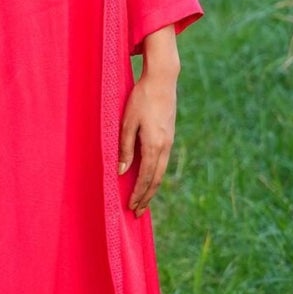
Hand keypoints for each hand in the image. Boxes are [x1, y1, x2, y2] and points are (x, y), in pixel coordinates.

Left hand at [118, 27, 178, 216]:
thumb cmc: (141, 99)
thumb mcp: (127, 123)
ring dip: (152, 188)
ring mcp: (169, 141)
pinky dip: (156, 175)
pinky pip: (163, 162)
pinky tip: (150, 179)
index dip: (139, 193)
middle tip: (138, 213)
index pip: (146, 177)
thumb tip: (122, 171)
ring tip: (144, 201)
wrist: (162, 80)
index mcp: (154, 144)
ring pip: (161, 172)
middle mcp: (165, 146)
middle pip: (156, 179)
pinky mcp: (169, 136)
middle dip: (146, 197)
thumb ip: (125, 148)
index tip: (131, 207)